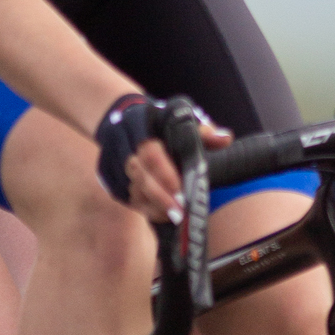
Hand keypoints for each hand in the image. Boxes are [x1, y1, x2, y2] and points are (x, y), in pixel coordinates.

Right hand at [93, 96, 232, 224]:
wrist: (126, 120)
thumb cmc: (163, 123)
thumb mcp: (183, 119)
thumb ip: (203, 131)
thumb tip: (224, 139)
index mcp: (141, 125)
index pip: (150, 153)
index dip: (165, 174)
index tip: (182, 191)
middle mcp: (123, 143)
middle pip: (138, 174)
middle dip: (160, 196)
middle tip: (180, 212)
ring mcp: (113, 162)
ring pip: (131, 189)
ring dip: (154, 205)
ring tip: (176, 216)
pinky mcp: (110, 178)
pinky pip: (127, 198)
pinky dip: (146, 208)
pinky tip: (164, 214)